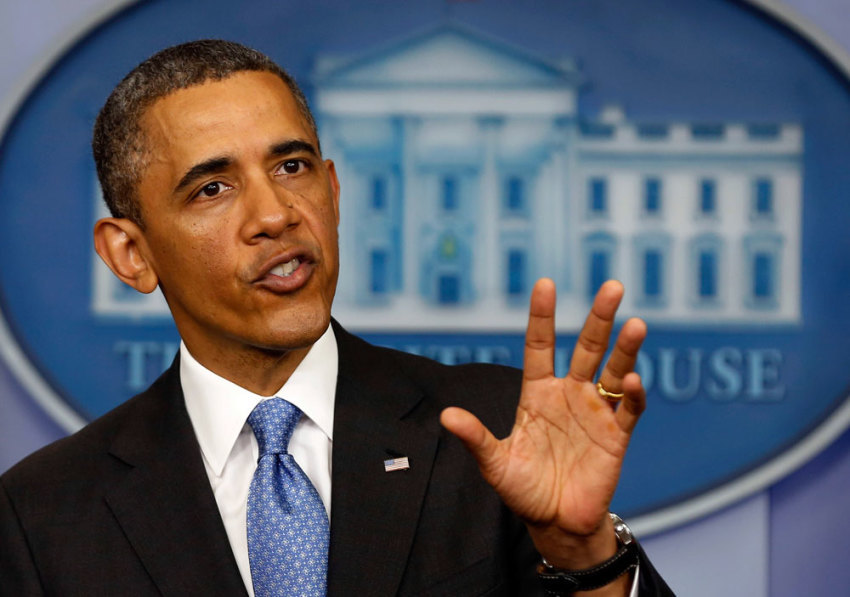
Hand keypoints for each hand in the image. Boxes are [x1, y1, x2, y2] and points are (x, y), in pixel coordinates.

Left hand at [441, 278, 645, 569]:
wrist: (555, 524)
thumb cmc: (524, 490)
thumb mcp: (495, 463)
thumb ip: (475, 438)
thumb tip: (445, 416)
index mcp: (537, 394)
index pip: (539, 346)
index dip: (542, 316)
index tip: (545, 284)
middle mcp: (569, 395)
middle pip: (586, 348)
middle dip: (599, 318)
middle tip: (612, 286)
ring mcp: (594, 412)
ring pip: (614, 372)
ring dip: (626, 349)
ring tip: (635, 323)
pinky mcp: (616, 436)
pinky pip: (628, 410)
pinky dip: (634, 395)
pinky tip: (634, 381)